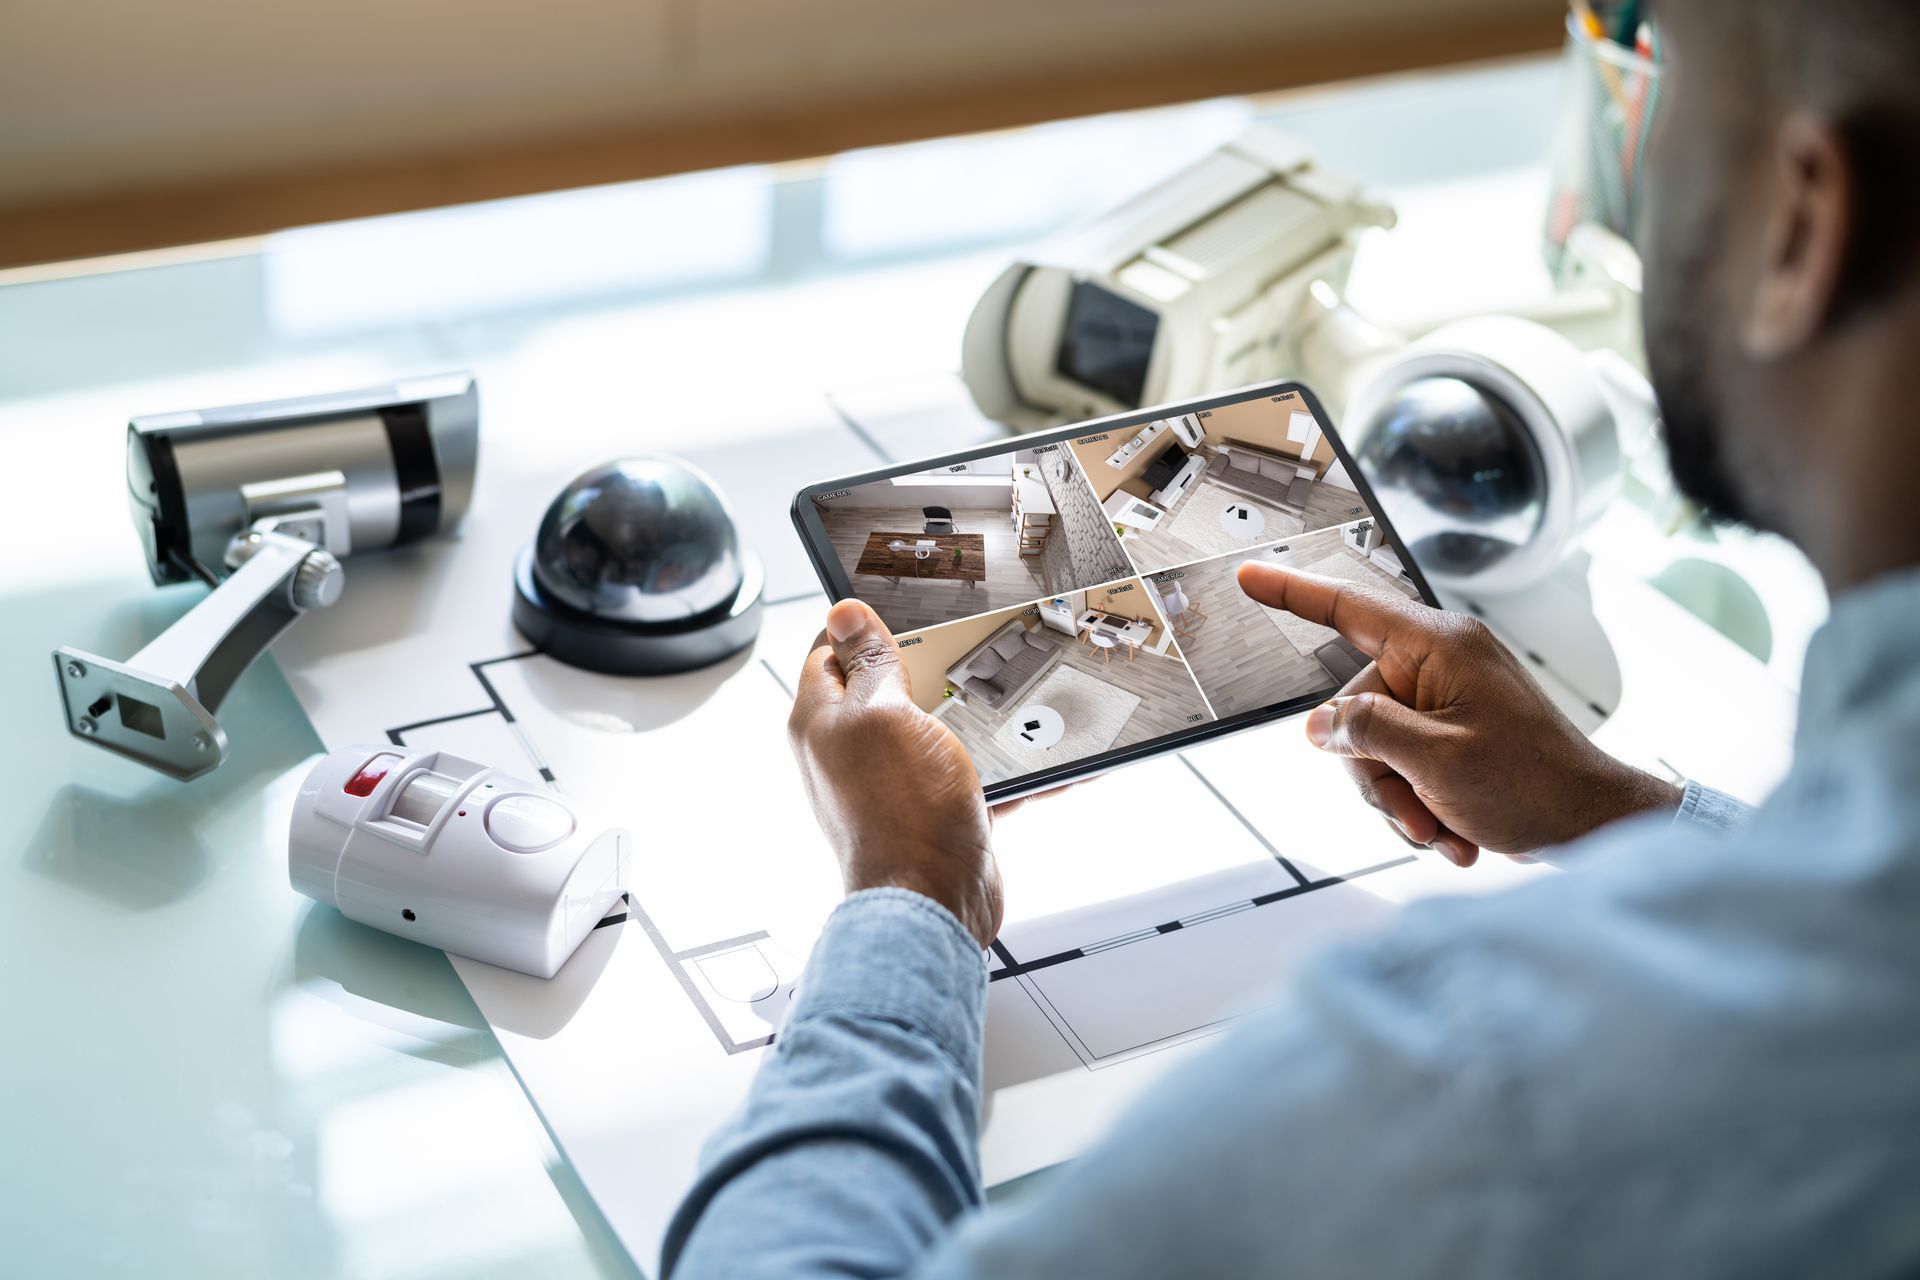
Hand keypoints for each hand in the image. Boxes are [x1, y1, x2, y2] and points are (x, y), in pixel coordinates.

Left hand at [787, 599, 1004, 946]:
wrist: (935, 902)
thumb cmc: (901, 813)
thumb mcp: (884, 712)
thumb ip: (868, 663)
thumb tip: (843, 614)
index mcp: (822, 721)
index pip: (829, 653)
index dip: (865, 632)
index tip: (904, 618)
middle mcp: (852, 753)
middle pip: (887, 690)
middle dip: (929, 671)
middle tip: (965, 654)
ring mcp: (894, 786)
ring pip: (935, 732)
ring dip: (975, 720)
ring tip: (1015, 704)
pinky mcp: (934, 813)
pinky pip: (974, 778)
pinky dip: (1009, 770)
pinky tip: (1047, 763)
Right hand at [1235, 563, 1681, 865]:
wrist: (1593, 826)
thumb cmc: (1536, 784)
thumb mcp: (1433, 760)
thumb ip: (1364, 733)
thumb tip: (1319, 726)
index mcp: (1438, 647)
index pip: (1348, 608)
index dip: (1292, 594)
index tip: (1248, 579)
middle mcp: (1440, 665)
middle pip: (1356, 710)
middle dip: (1374, 774)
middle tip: (1412, 812)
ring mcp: (1449, 700)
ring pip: (1377, 749)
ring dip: (1400, 799)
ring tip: (1440, 828)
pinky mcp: (1456, 734)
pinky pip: (1406, 766)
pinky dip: (1422, 804)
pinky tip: (1454, 832)